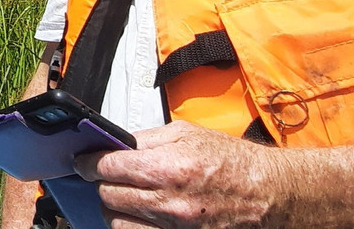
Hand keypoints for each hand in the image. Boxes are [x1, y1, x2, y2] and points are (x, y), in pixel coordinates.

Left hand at [75, 121, 285, 228]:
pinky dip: (131, 226)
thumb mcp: (185, 134)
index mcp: (167, 168)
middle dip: (101, 182)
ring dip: (114, 208)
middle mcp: (169, 203)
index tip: (82, 160)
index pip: (106, 167)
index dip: (88, 161)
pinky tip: (136, 214)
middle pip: (107, 195)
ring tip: (121, 196)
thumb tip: (112, 143)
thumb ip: (144, 139)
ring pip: (118, 222)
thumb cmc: (233, 162)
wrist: (271, 195)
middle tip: (104, 174)